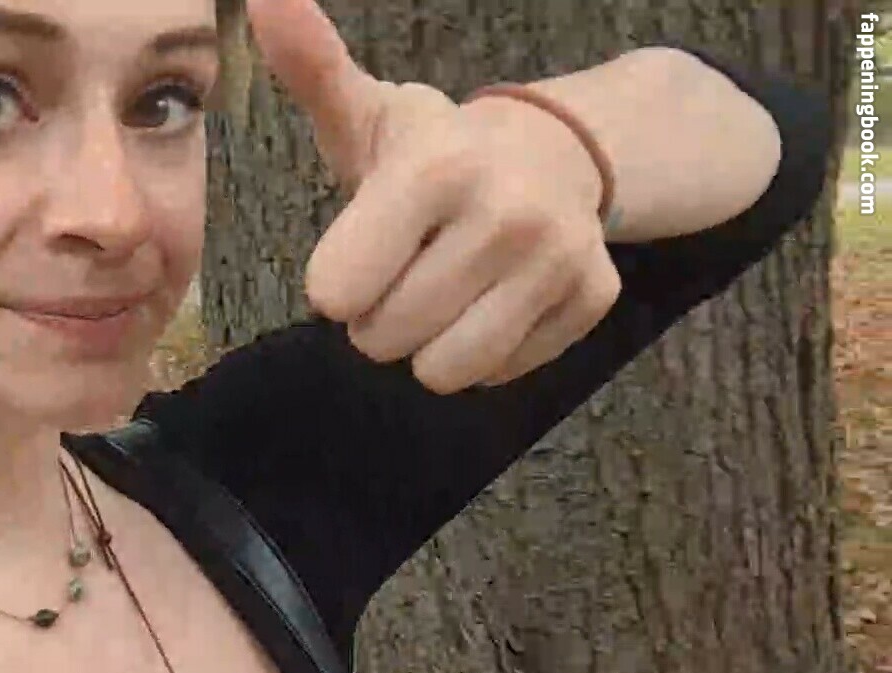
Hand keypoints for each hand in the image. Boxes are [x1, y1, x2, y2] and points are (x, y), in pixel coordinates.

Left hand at [246, 0, 623, 392]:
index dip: (336, 283)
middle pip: (382, 337)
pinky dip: (484, 353)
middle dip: (377, 318)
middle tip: (403, 269)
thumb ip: (310, 67)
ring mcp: (558, 257)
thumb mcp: (364, 114)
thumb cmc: (430, 149)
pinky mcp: (593, 298)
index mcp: (435, 169)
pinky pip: (497, 374)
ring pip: (442, 370)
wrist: (552, 152)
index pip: (335, 293)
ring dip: (424, 347)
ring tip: (439, 292)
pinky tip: (490, 297)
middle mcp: (507, 212)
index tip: (361, 249)